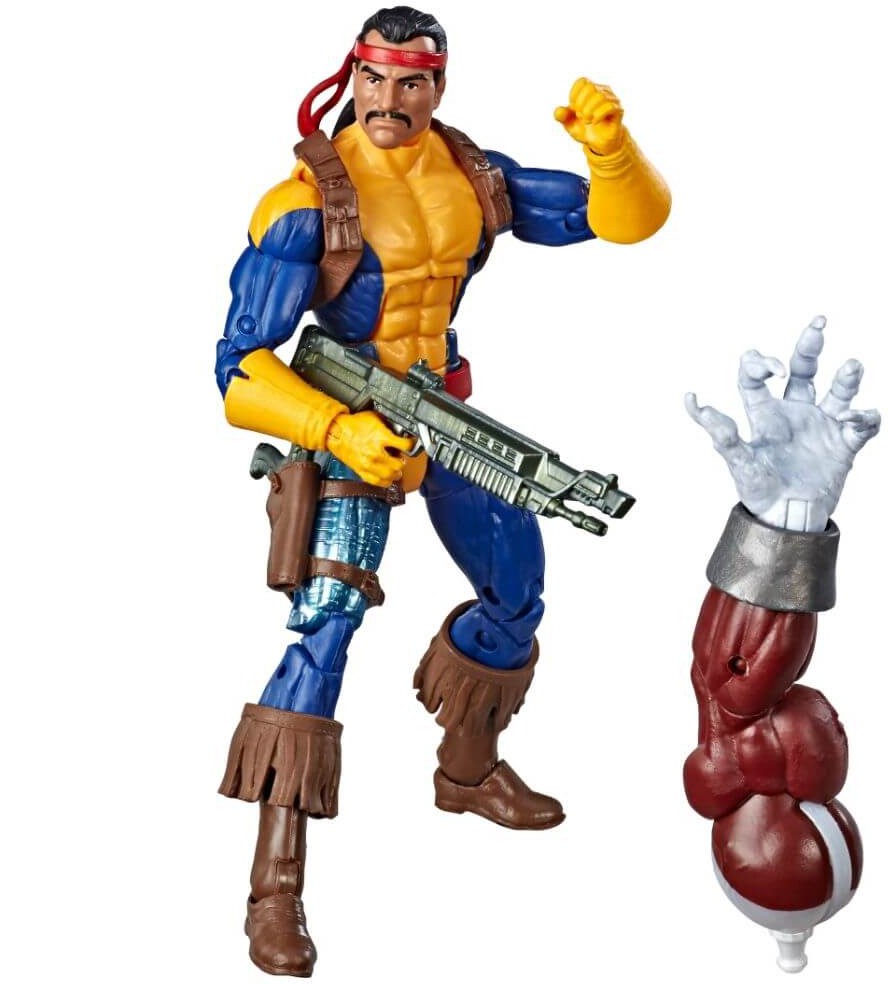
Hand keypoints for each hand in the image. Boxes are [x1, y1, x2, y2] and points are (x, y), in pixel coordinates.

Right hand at [326, 411, 412, 486]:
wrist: (335, 432)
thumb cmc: (353, 425)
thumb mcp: (374, 417)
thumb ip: (389, 425)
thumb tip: (400, 430)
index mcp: (380, 437)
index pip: (405, 445)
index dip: (411, 445)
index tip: (410, 445)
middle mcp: (375, 453)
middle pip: (399, 465)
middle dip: (403, 461)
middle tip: (401, 458)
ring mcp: (368, 464)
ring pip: (390, 477)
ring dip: (396, 473)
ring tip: (395, 468)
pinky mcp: (362, 472)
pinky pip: (377, 482)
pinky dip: (385, 481)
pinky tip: (387, 477)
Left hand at [554, 78, 624, 155]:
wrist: (599, 144)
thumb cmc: (585, 129)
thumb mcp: (570, 124)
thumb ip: (563, 117)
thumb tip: (557, 112)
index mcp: (591, 89)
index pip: (583, 81)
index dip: (574, 95)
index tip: (573, 108)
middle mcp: (603, 91)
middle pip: (591, 87)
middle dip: (581, 103)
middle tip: (580, 116)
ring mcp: (612, 100)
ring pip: (600, 96)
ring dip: (589, 110)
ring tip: (586, 121)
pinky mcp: (618, 111)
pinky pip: (609, 107)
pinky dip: (598, 115)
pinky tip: (594, 122)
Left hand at [686, 316, 879, 530]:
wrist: (788, 519)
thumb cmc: (759, 491)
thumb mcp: (738, 461)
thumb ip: (721, 432)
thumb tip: (693, 401)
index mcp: (765, 415)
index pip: (757, 378)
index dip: (760, 364)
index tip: (771, 369)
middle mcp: (794, 413)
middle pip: (802, 370)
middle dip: (808, 345)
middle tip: (818, 323)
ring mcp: (821, 426)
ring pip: (838, 390)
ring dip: (847, 377)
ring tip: (851, 367)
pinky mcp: (844, 444)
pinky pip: (862, 424)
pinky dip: (864, 418)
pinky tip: (857, 419)